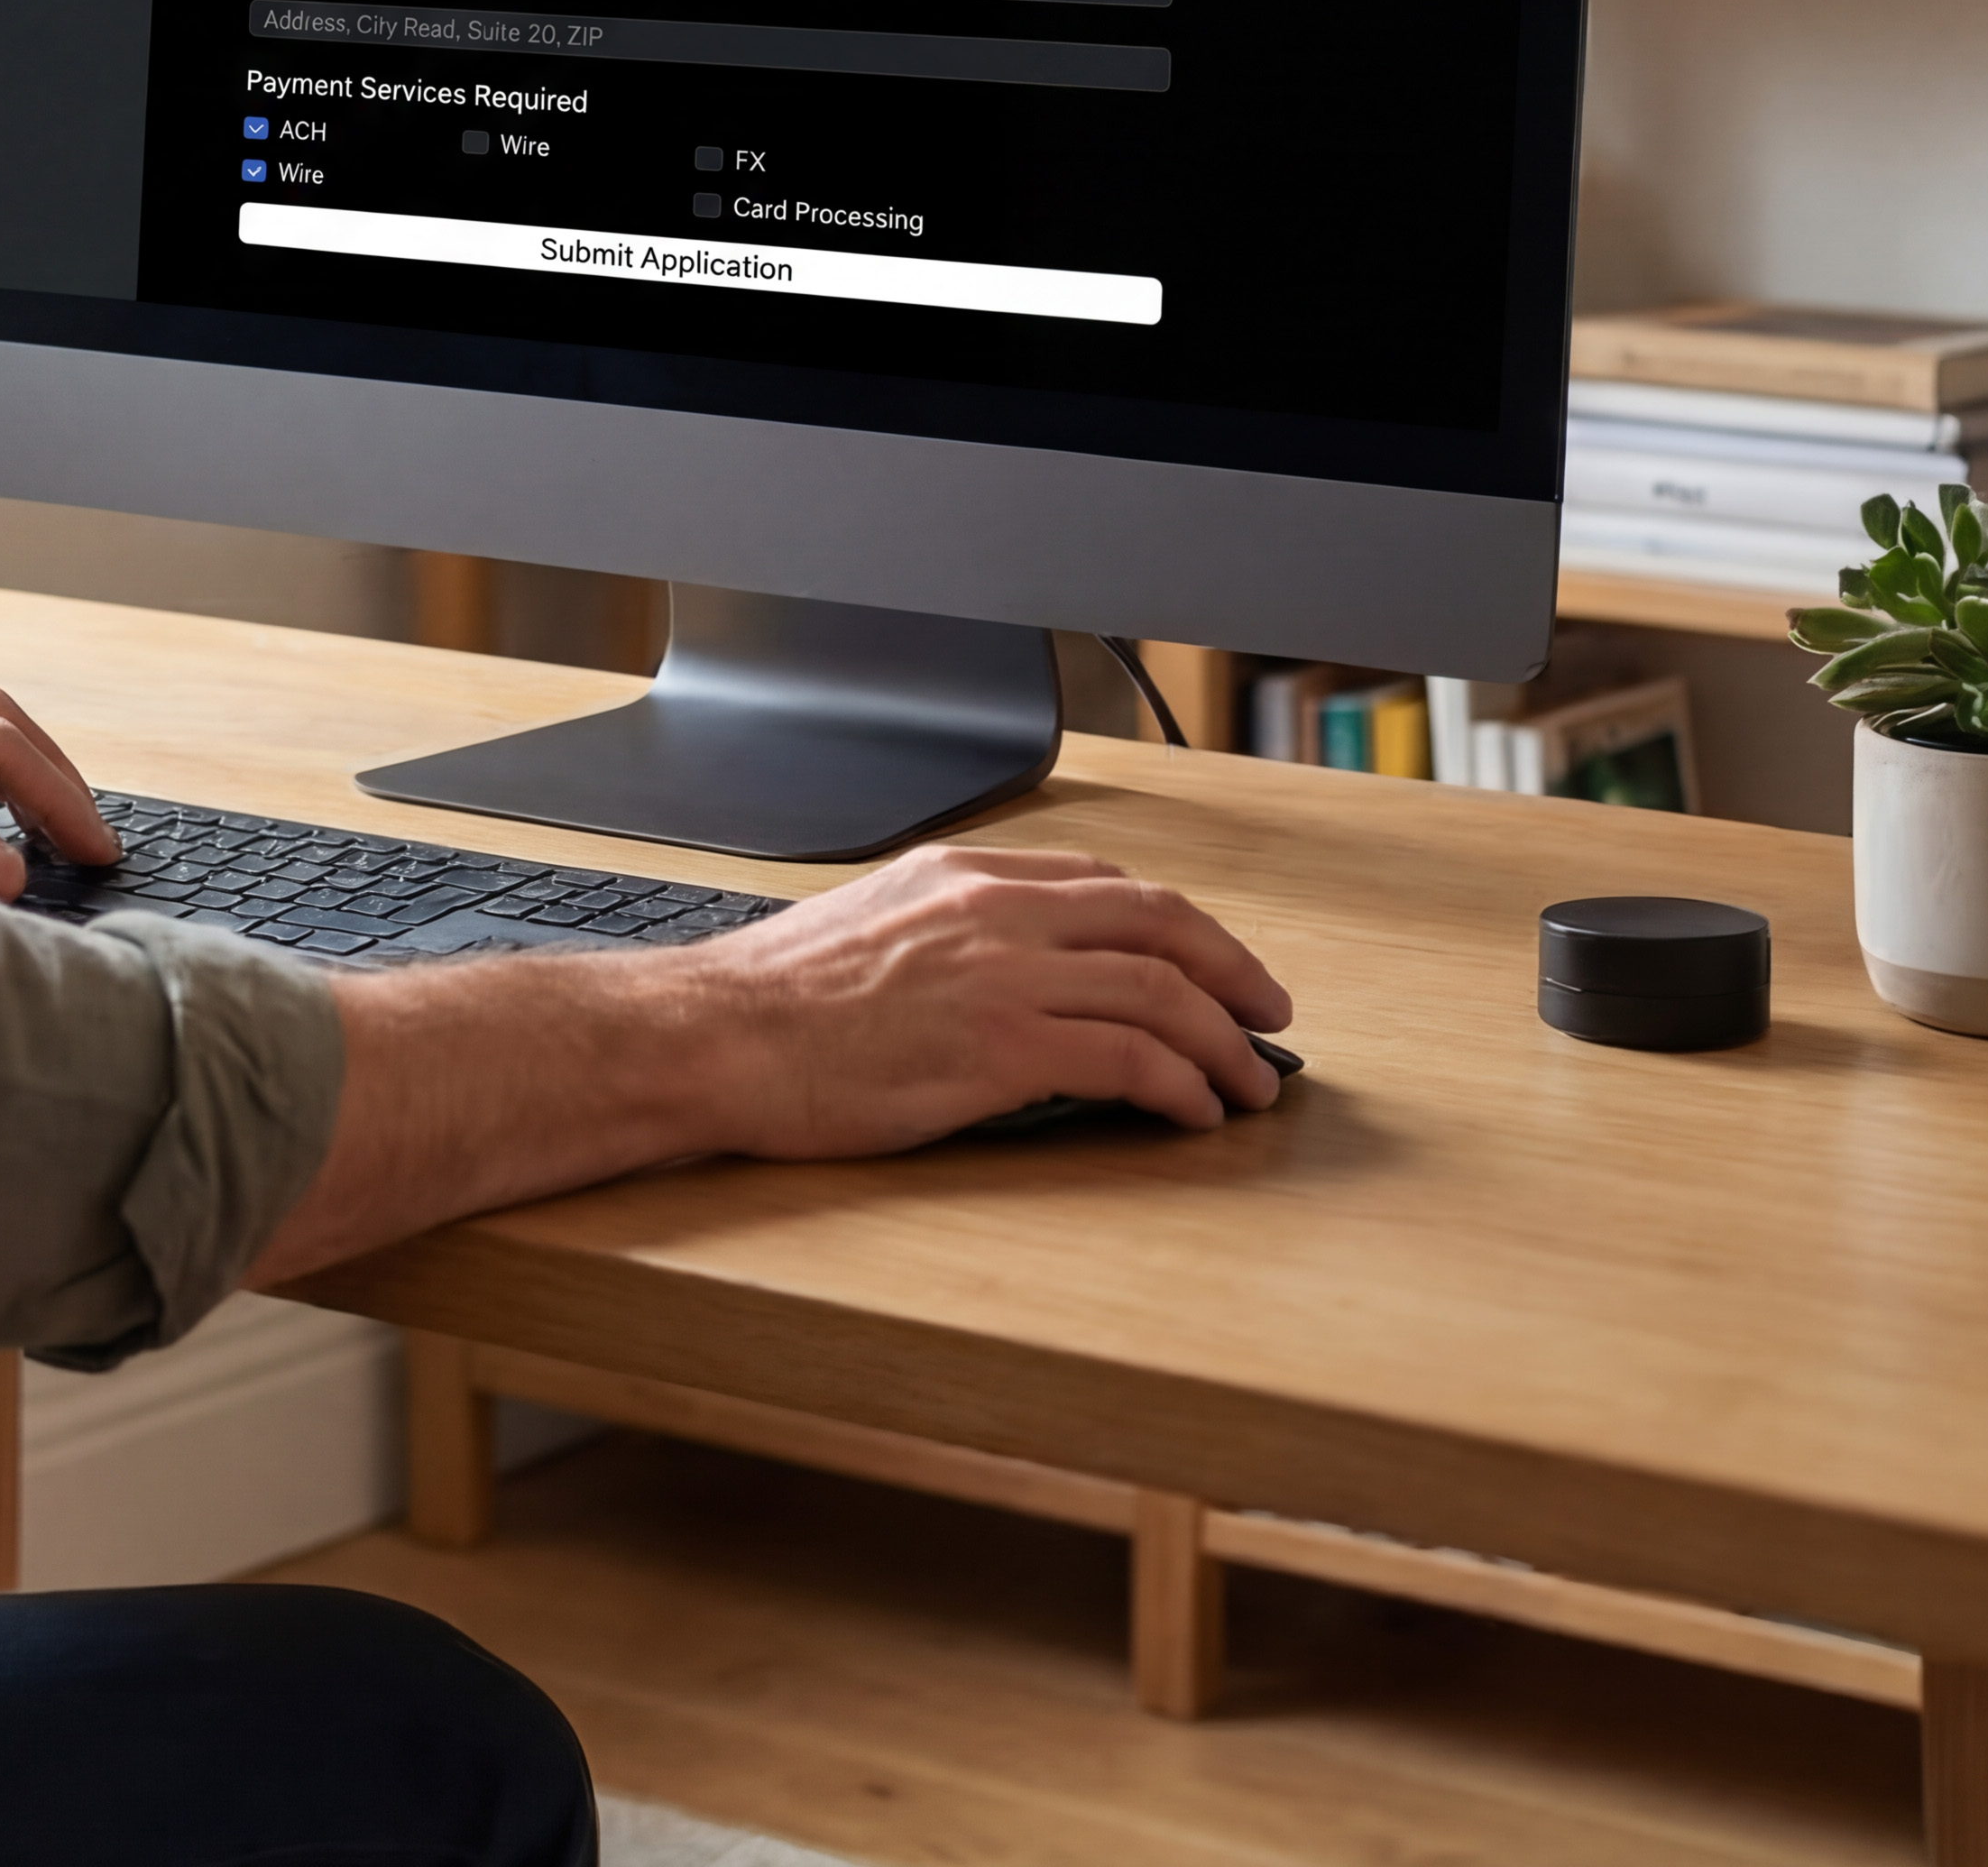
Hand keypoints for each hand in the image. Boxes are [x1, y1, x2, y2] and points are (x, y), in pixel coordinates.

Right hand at [683, 841, 1292, 1152]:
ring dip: (1223, 1040)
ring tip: (1249, 1082)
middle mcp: (991, 909)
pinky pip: (1128, 1058)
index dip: (1175, 925)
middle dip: (1230, 967)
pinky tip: (1192, 1112)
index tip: (1207, 960)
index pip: (1102, 883)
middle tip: (1269, 1012)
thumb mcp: (868, 928)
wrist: (717, 1035)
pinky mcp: (1000, 1047)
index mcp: (960, 875)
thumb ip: (945, 934)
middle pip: (1155, 920)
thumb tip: (1005, 977)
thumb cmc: (773, 1002)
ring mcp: (1000, 975)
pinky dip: (1179, 1086)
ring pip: (1158, 989)